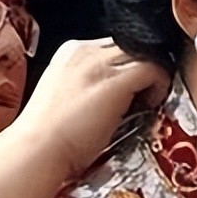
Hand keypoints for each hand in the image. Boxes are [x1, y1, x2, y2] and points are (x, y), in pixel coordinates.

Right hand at [11, 38, 169, 177]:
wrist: (36, 151)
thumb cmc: (47, 138)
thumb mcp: (64, 97)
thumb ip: (86, 85)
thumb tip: (113, 93)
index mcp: (69, 53)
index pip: (112, 46)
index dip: (126, 67)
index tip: (130, 89)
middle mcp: (84, 52)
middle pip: (130, 45)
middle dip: (141, 68)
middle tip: (143, 95)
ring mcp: (99, 65)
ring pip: (144, 53)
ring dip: (152, 75)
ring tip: (147, 100)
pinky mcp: (114, 82)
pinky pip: (153, 69)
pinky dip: (160, 84)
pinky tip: (151, 104)